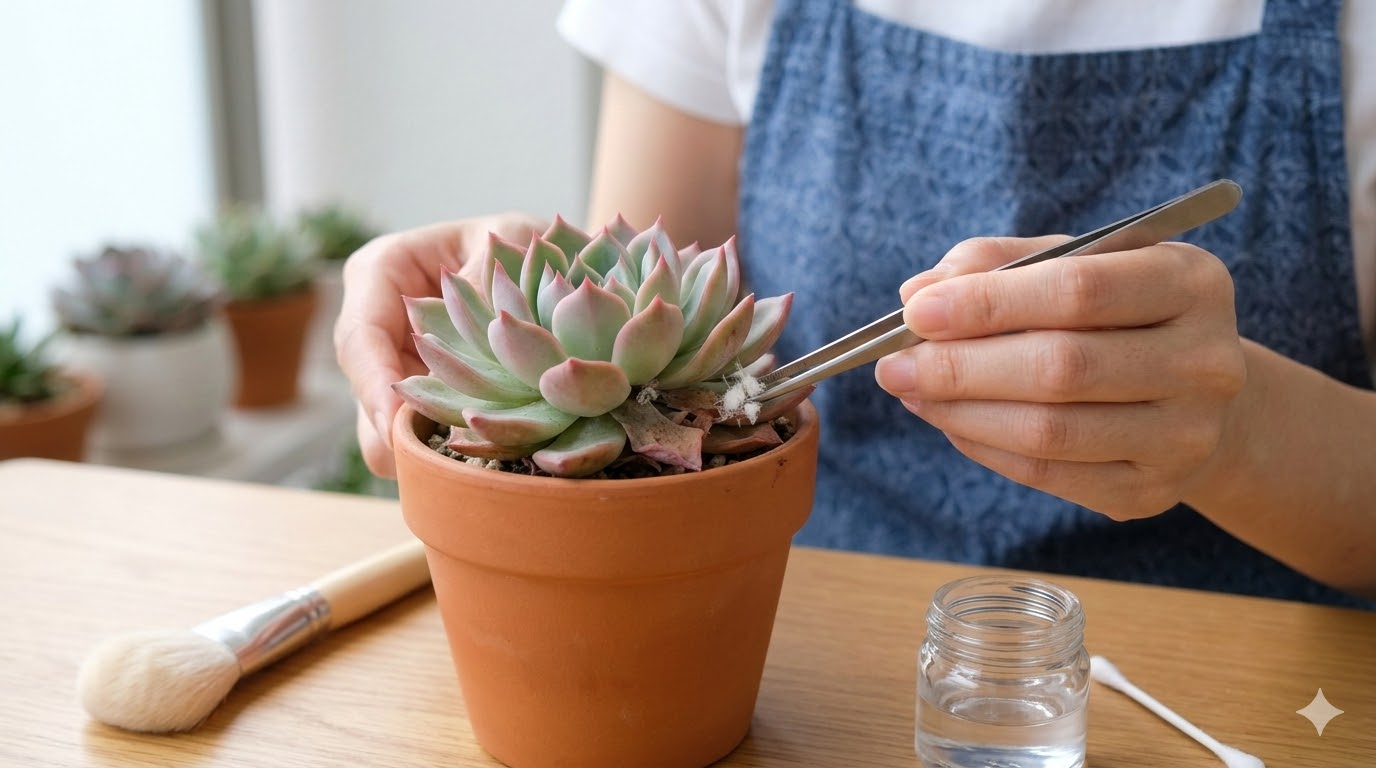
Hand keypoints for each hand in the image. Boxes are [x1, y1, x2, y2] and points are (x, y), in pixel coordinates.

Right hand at [334, 213, 542, 475]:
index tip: (395, 423)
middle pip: (364, 389)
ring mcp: (401, 365)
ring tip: (457, 472)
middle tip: (427, 467)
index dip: (372, 384)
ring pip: (383, 425)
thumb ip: (488, 282)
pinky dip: (444, 455)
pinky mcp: (427, 399)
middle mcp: (381, 322)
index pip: (360, 334)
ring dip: (417, 451)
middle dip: (390, 433)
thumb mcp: (514, 240)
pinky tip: (477, 467)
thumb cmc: (528, 242)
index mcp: (383, 271)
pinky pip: (421, 436)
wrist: (558, 266)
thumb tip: (482, 336)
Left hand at [874, 236, 1247, 519]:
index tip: (917, 311)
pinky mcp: (1151, 491)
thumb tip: (919, 293)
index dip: (988, 303)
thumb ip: (999, 264)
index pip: (1078, 290)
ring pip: (1049, 431)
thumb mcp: (1075, 264)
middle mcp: (1206, 361)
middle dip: (961, 366)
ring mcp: (1186, 436)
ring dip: (961, 412)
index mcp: (1192, 282)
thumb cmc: (1119, 316)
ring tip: (911, 391)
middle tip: (894, 364)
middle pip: (1061, 367)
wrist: (1195, 396)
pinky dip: (983, 447)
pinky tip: (949, 421)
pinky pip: (1047, 475)